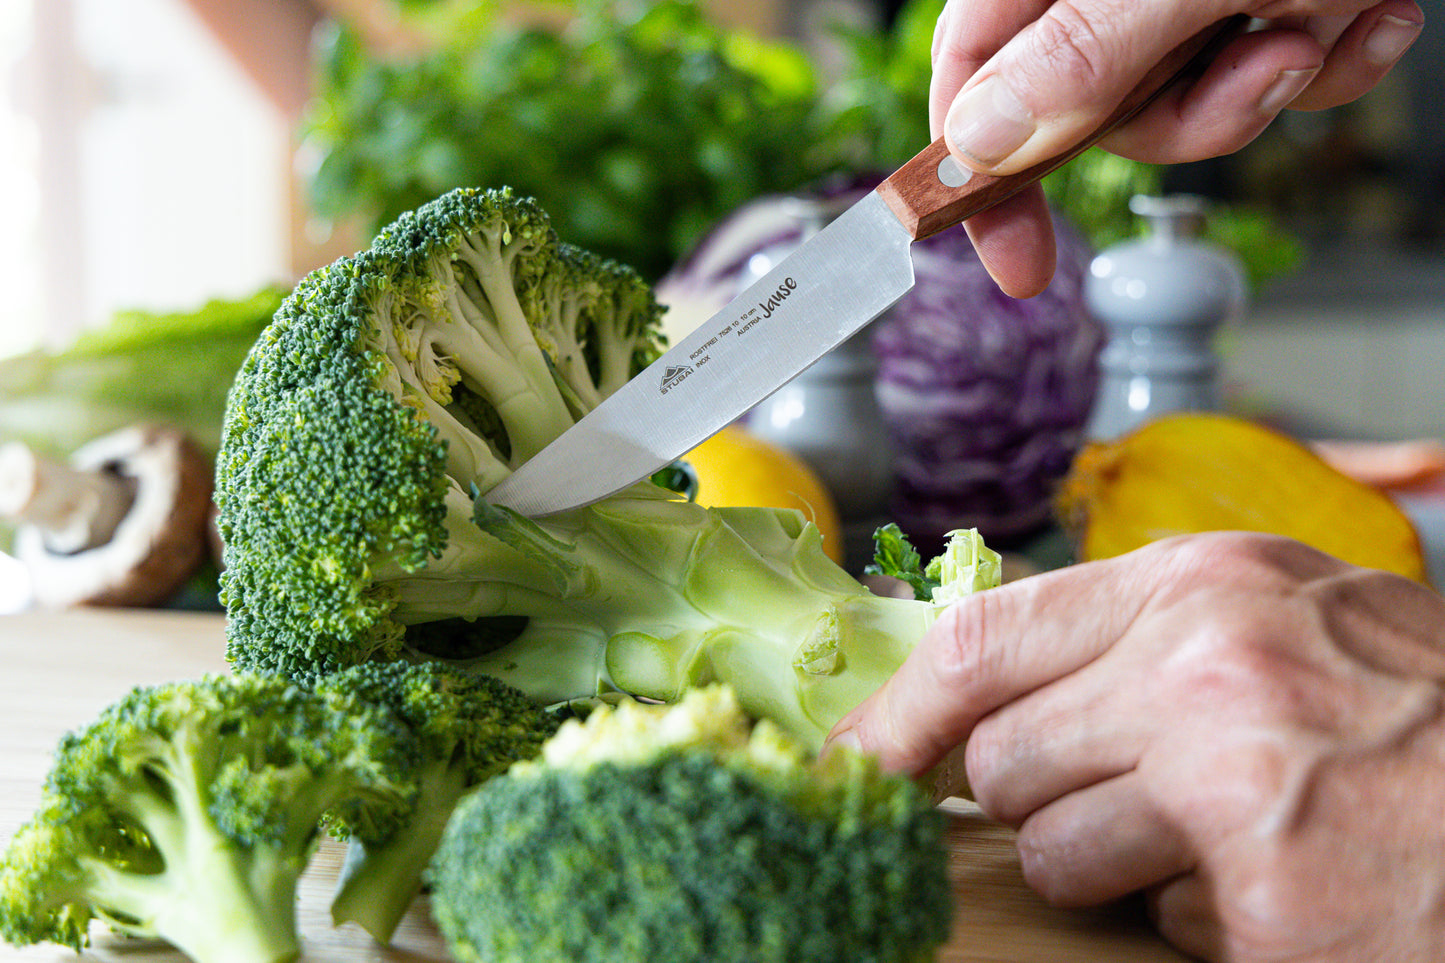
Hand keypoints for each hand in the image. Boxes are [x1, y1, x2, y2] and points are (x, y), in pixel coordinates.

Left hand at [828, 532, 1444, 960]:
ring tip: (1224, 835)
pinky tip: (1283, 883)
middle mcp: (1203, 669)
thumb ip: (1142, 632)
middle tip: (1137, 794)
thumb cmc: (1416, 710)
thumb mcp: (1283, 612)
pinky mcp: (1264, 902)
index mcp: (1200, 583)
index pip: (983, 640)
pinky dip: (1197, 919)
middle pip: (1002, 758)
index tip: (856, 755)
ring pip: (1054, 850)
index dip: (899, 710)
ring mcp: (1231, 786)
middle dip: (1041, 796)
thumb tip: (992, 684)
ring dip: (1114, 865)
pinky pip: (1151, 922)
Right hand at [933, 0, 1425, 297]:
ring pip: (1190, 103)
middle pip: (1096, 109)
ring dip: (1272, 87)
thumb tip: (981, 143)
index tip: (1019, 260)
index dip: (985, 174)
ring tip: (1323, 18)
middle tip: (1263, 68)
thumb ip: (1081, 56)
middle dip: (1192, 116)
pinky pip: (1266, 75)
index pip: (975, 75)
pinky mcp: (1258, 0)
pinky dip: (1328, 60)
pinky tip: (1367, 9)